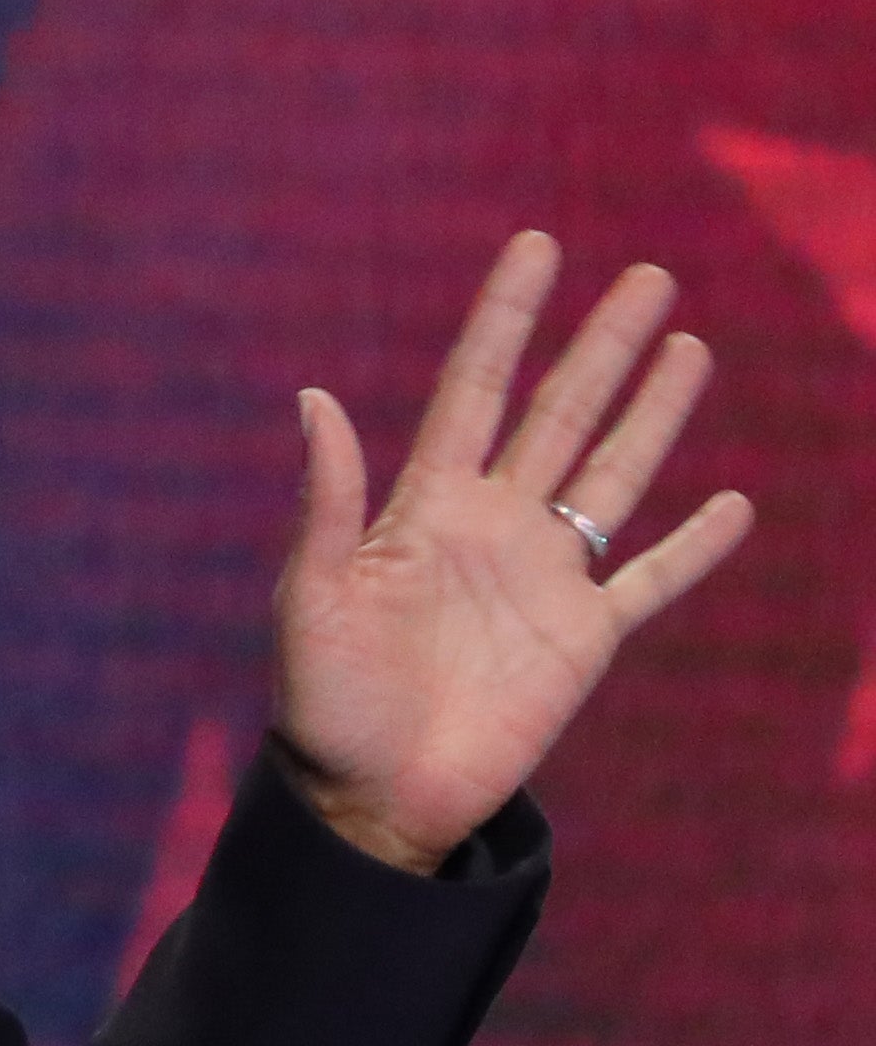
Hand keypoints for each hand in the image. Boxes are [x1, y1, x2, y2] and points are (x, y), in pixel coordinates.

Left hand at [269, 232, 753, 872]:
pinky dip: (694, 546)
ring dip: (654, 414)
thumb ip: (327, 501)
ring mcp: (544, 578)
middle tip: (650, 275)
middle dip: (602, 345)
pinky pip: (651, 581)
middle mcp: (492, 526)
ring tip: (691, 346)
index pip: (473, 389)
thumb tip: (314, 398)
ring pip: (614, 475)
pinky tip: (733, 504)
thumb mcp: (312, 595)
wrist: (373, 796)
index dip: (505, 320)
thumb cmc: (325, 701)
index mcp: (423, 506)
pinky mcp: (585, 640)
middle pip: (559, 414)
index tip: (537, 248)